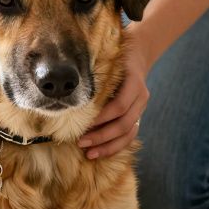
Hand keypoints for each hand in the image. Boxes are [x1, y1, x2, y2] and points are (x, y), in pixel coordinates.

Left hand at [79, 32, 151, 159]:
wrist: (137, 55)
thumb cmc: (116, 56)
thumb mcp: (108, 60)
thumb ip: (95, 73)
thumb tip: (67, 87)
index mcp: (134, 82)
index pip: (119, 106)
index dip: (102, 118)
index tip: (82, 125)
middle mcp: (141, 97)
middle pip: (124, 123)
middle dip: (101, 136)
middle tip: (81, 142)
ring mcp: (141, 108)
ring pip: (129, 133)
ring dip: (108, 145)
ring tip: (89, 153)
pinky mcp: (138, 115)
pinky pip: (130, 135)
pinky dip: (115, 145)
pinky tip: (100, 151)